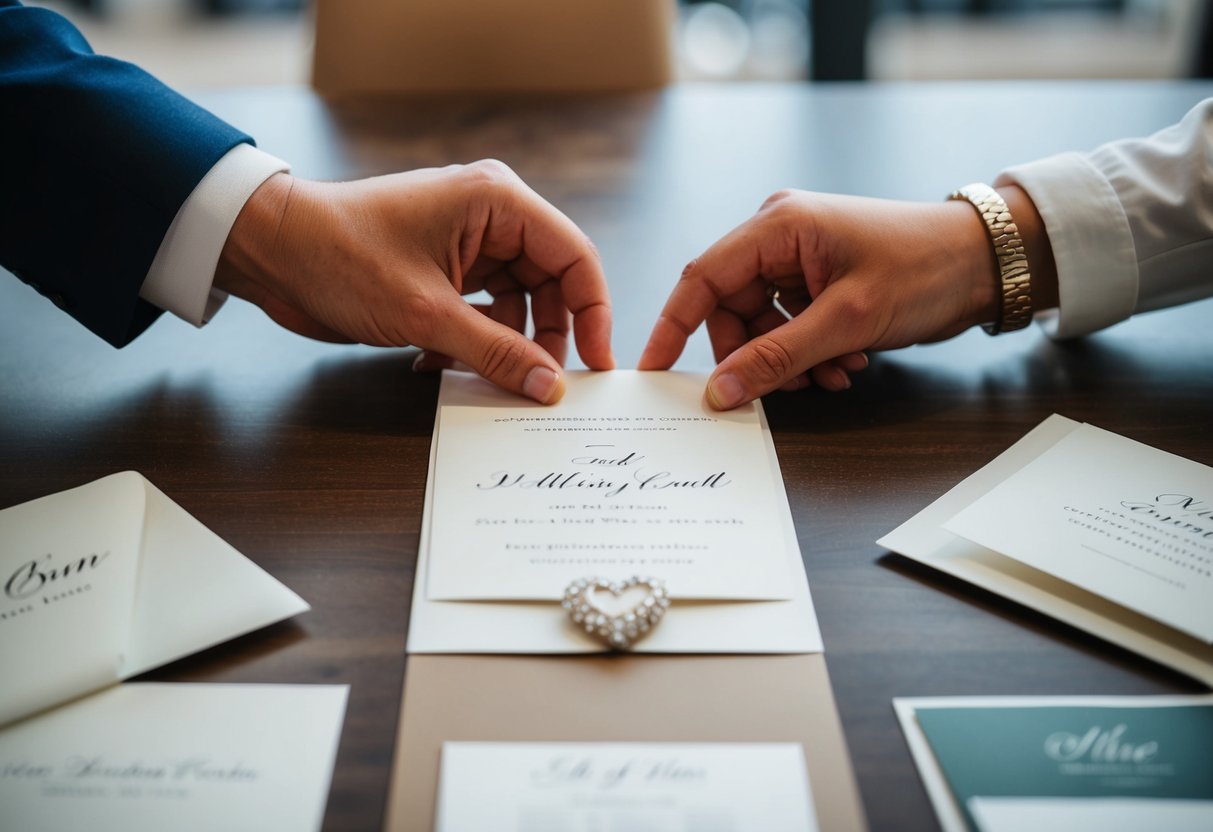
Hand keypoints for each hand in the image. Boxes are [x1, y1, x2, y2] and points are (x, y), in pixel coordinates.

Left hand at [214, 160, 613, 402]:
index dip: (594, 313)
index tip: (598, 364)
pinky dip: (472, 344)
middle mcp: (490, 217)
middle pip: (551, 285)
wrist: (268, 251)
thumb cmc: (340, 257)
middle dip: (546, 337)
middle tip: (541, 385)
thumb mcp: (426, 314)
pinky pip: (483, 313)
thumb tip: (550, 387)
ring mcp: (466, 245)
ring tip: (478, 376)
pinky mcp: (444, 272)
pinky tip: (439, 365)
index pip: (575, 257)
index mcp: (497, 202)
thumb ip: (496, 352)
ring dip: (503, 347)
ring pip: (518, 305)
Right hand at [638, 187, 1055, 408]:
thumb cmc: (925, 269)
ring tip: (832, 375)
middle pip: (732, 309)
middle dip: (755, 355)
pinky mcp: (819, 280)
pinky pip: (790, 325)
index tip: (653, 371)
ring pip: (762, 325)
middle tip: (787, 387)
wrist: (989, 262)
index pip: (702, 278)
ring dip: (789, 360)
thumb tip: (720, 391)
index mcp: (777, 225)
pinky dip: (809, 354)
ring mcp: (800, 258)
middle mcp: (780, 235)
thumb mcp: (846, 321)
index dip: (672, 326)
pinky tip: (844, 366)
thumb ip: (777, 358)